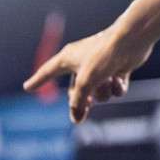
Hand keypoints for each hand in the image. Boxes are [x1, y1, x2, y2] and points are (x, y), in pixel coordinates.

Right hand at [22, 24, 153, 122]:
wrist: (132, 40)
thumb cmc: (103, 55)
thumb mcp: (85, 82)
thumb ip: (78, 102)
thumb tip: (76, 119)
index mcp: (69, 57)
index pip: (48, 71)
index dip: (38, 80)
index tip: (27, 87)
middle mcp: (83, 61)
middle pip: (76, 90)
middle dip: (82, 101)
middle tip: (84, 111)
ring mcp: (102, 65)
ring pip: (98, 91)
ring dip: (103, 91)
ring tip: (109, 81)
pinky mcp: (118, 68)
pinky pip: (113, 88)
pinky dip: (117, 88)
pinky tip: (119, 81)